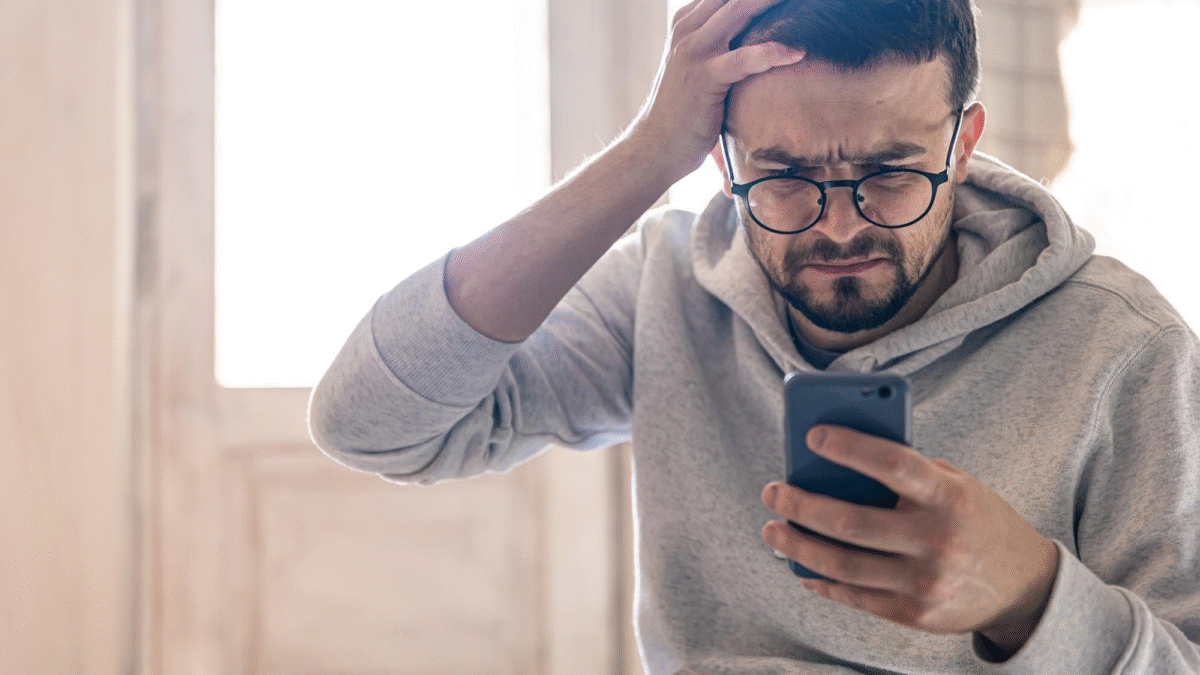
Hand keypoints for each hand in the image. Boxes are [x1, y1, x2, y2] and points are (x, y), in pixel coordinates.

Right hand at [627, 0, 804, 178]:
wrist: (656, 146)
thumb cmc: (684, 110)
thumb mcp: (699, 66)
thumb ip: (721, 44)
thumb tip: (757, 39)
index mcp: (687, 21)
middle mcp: (688, 29)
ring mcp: (693, 51)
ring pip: (740, 10)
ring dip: (774, 2)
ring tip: (811, 3)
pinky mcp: (703, 78)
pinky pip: (743, 58)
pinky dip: (772, 52)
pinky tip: (797, 52)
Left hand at [761, 425, 1059, 651]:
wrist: (1025, 586)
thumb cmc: (976, 520)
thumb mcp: (955, 484)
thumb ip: (906, 473)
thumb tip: (834, 464)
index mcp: (950, 497)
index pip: (893, 465)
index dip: (850, 448)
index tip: (813, 435)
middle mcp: (938, 541)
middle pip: (851, 523)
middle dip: (801, 506)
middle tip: (773, 492)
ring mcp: (926, 582)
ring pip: (843, 564)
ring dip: (798, 547)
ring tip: (773, 529)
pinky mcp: (916, 614)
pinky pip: (855, 596)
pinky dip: (822, 580)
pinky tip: (801, 566)